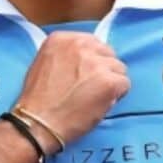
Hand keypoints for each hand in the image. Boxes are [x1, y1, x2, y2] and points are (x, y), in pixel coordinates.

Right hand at [15, 32, 129, 149]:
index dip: (92, 61)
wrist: (38, 123)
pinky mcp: (109, 81)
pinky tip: (100, 104)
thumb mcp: (45, 63)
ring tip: (93, 98)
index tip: (85, 75)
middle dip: (103, 70)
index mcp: (62, 38)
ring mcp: (96, 63)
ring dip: (110, 83)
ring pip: (119, 69)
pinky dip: (117, 96)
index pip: (92, 42)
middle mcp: (80, 45)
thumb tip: (88, 60)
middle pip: (107, 53)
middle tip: (90, 88)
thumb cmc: (38, 100)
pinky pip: (125, 84)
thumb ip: (66, 55)